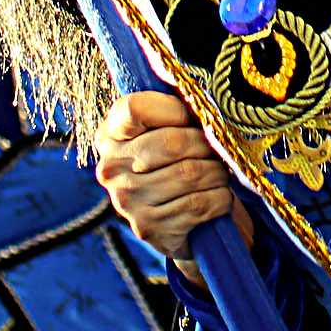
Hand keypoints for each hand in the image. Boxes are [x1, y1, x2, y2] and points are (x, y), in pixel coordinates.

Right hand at [95, 90, 252, 275]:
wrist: (177, 218)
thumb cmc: (177, 160)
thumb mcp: (167, 129)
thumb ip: (175, 109)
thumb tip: (203, 103)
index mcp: (110, 134)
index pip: (136, 108)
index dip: (175, 110)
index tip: (191, 119)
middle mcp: (110, 168)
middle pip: (171, 143)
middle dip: (206, 145)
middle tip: (218, 149)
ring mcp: (126, 201)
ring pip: (189, 174)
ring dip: (217, 172)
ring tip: (220, 171)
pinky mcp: (148, 227)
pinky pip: (198, 204)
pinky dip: (220, 197)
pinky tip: (219, 195)